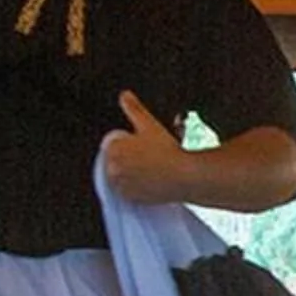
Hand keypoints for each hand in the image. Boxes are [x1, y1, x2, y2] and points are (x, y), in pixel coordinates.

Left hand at [102, 90, 193, 204]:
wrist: (184, 176)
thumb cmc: (167, 150)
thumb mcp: (149, 124)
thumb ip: (133, 108)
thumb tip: (124, 95)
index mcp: (112, 150)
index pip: (111, 146)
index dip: (127, 144)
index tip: (141, 146)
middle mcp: (112, 170)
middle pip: (114, 162)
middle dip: (127, 158)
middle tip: (148, 157)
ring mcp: (120, 186)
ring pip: (120, 177)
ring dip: (129, 173)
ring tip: (150, 169)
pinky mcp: (130, 199)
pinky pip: (127, 192)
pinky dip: (134, 187)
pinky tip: (149, 180)